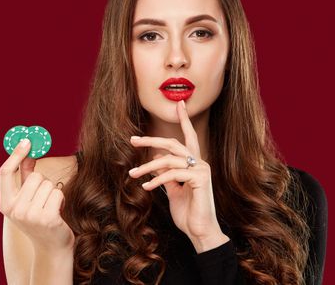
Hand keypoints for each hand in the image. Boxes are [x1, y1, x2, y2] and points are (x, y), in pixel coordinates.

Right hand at [0, 138, 74, 251]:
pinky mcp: (47, 218)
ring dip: (53, 193)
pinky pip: (58, 193)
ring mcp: (29, 215)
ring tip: (50, 207)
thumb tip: (28, 152)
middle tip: (43, 199)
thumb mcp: (27, 199)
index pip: (5, 173)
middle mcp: (14, 210)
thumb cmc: (40, 219)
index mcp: (5, 204)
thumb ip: (25, 177)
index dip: (15, 154)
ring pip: (48, 184)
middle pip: (34, 176)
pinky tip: (57, 213)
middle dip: (43, 183)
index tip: (27, 141)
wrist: (51, 247)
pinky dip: (61, 200)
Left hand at [129, 100, 228, 249]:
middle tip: (133, 140)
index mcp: (194, 163)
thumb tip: (155, 161)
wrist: (200, 231)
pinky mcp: (200, 179)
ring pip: (168, 159)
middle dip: (152, 139)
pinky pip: (173, 174)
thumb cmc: (188, 212)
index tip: (180, 103)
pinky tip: (147, 187)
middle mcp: (200, 162)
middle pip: (173, 143)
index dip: (184, 119)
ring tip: (132, 174)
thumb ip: (166, 174)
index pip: (189, 137)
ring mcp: (201, 169)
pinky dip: (157, 180)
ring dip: (146, 167)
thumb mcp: (173, 190)